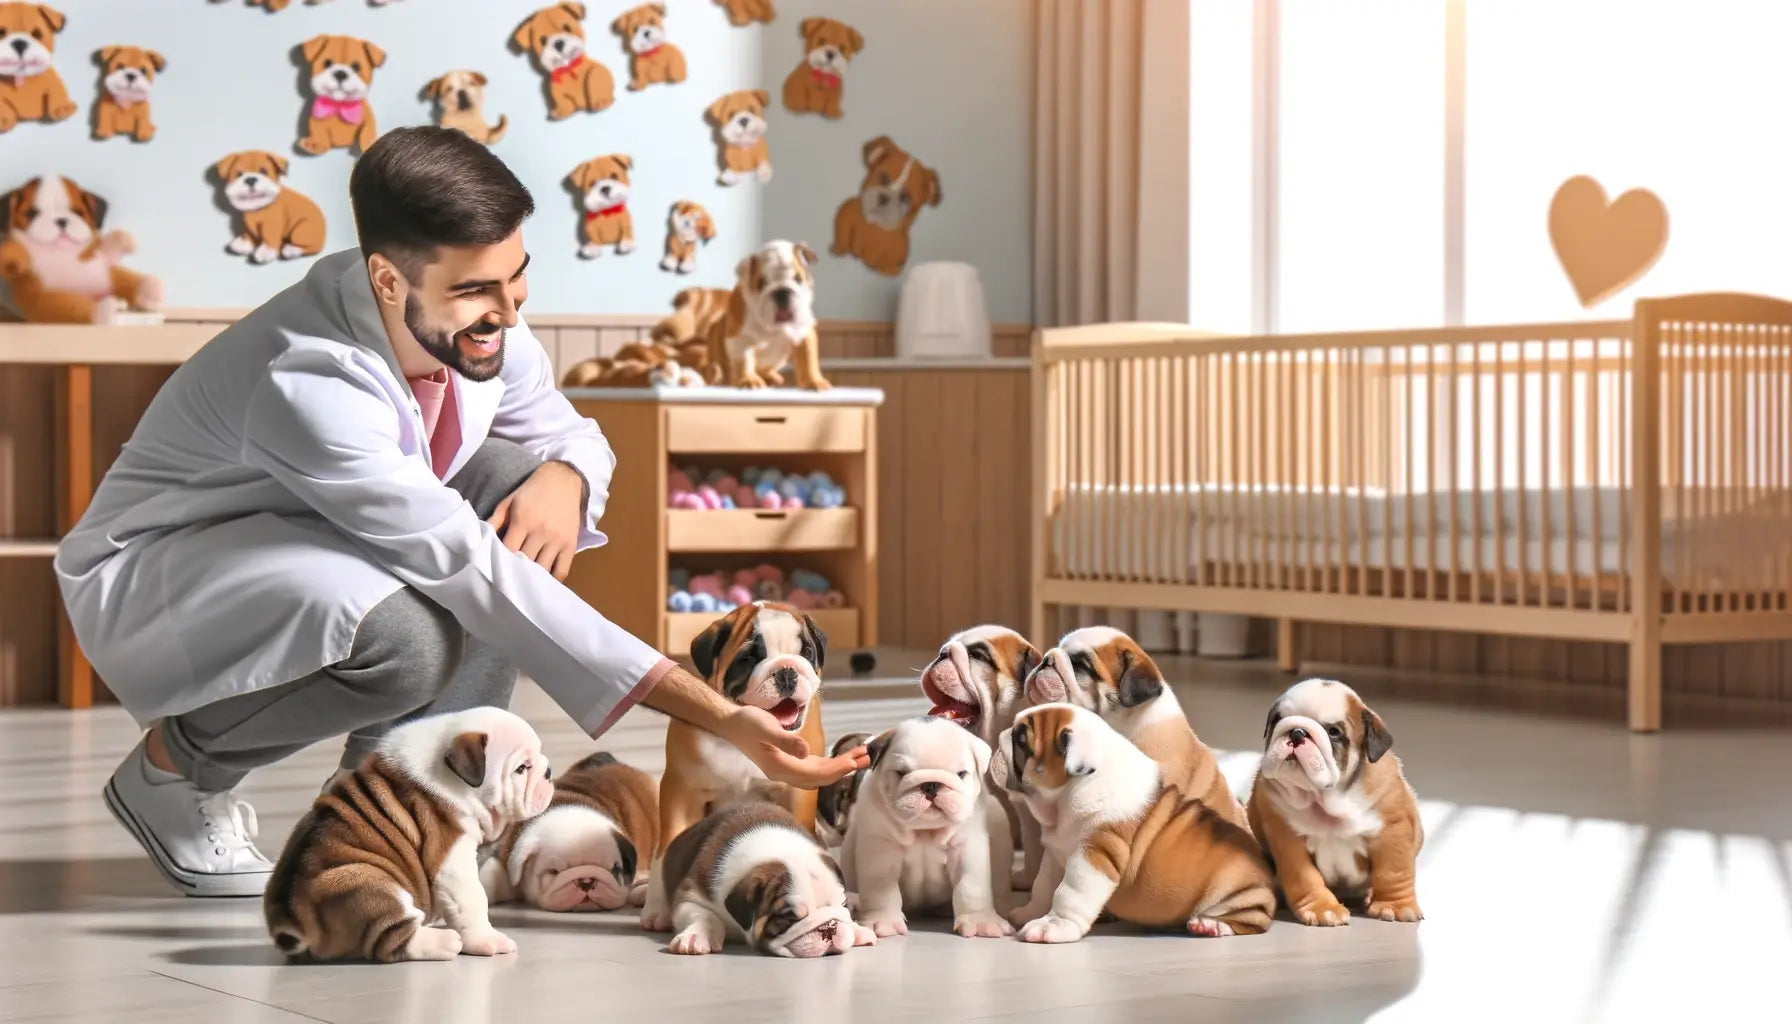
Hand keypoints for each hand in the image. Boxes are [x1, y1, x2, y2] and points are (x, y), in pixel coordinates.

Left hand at [488, 461, 584, 579]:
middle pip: (524, 562)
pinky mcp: (571, 544)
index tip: (495, 569)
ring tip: (523, 581)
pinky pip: (562, 570)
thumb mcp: (508, 502)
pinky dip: (552, 580)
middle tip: (508, 578)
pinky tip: (543, 582)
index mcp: (522, 521)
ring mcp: (557, 540)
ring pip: (542, 569)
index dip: (500, 562)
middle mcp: (541, 532)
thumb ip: (494, 521)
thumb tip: (479, 542)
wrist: (563, 480)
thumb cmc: (532, 492)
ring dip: (532, 577)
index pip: (508, 551)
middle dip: (515, 571)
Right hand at [717, 705, 868, 788]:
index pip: (813, 774)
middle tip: (865, 759)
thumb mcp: (765, 728)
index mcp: (780, 768)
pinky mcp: (786, 762)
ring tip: (860, 758)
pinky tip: (840, 759)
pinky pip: (811, 768)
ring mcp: (785, 769)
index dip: (835, 770)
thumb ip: (785, 741)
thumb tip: (806, 751)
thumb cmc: (747, 723)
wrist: (730, 724)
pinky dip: (828, 764)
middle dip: (842, 770)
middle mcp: (784, 773)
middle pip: (819, 777)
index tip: (853, 762)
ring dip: (838, 767)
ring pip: (817, 774)